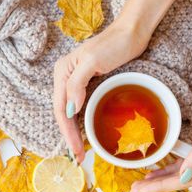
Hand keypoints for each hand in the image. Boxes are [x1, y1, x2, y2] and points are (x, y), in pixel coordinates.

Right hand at [53, 21, 152, 162]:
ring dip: (75, 133)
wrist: (131, 33)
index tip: (75, 150)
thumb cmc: (113, 43)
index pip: (60, 109)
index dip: (67, 132)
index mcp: (62, 73)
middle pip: (64, 114)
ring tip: (80, 152)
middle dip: (69, 137)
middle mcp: (65, 79)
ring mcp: (76, 83)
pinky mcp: (89, 85)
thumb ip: (76, 83)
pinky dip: (82, 124)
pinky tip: (86, 134)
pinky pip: (81, 109)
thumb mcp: (92, 61)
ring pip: (71, 114)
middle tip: (78, 158)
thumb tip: (69, 110)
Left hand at [131, 76, 191, 191]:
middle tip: (134, 189)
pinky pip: (178, 165)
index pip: (185, 181)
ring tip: (139, 184)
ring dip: (159, 180)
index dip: (162, 186)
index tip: (142, 189)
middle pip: (179, 181)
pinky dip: (165, 171)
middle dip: (157, 186)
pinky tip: (152, 174)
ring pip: (177, 175)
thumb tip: (185, 177)